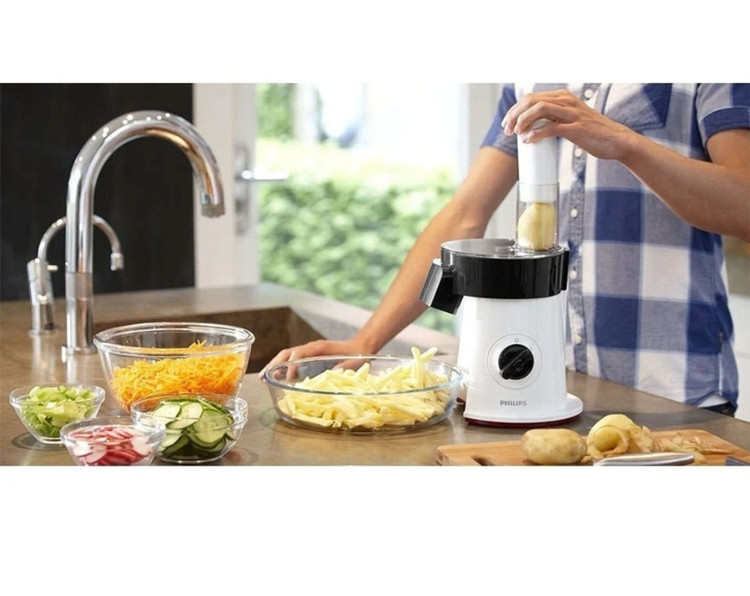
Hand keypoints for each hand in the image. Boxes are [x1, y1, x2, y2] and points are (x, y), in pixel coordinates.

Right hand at [257, 338, 374, 379]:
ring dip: (274, 366)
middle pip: (286, 353)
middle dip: (273, 365)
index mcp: (319, 347)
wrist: (361, 345)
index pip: (299, 353)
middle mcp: (311, 347)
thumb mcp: (353, 361)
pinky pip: (292, 360)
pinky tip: (277, 377)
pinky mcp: (310, 356)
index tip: (287, 378)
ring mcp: (309, 351)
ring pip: (286, 356)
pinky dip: (282, 368)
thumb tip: (335, 374)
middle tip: (263, 378)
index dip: (291, 364)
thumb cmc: (358, 353)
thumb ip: (345, 366)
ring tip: (263, 379)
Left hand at [501, 89, 634, 160]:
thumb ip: (555, 118)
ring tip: (516, 134)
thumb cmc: (592, 133)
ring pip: (539, 109)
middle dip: (515, 115)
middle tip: (507, 130)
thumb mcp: (571, 119)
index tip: (507, 123)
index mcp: (563, 97)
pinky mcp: (577, 128)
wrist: (616, 141)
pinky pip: (551, 127)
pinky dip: (535, 133)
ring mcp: (572, 113)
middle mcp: (567, 101)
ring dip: (522, 121)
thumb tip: (532, 128)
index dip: (515, 110)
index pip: (531, 97)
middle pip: (531, 101)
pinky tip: (528, 141)